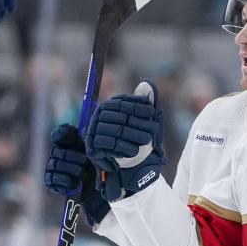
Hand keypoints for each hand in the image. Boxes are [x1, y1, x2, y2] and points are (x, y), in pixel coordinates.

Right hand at [44, 124, 109, 225]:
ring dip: (72, 170)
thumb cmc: (95, 166)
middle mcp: (56, 154)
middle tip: (84, 161)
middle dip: (73, 157)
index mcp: (67, 144)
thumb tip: (84, 129)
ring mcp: (52, 168)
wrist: (96, 189)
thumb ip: (89, 140)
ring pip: (56, 166)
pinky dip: (67, 182)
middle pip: (59, 152)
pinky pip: (54, 180)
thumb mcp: (95, 152)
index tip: (73, 134)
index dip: (63, 133)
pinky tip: (75, 183)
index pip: (59, 134)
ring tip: (82, 174)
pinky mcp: (51, 182)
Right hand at [85, 81, 165, 201]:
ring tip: (147, 141)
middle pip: (119, 118)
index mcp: (107, 107)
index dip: (137, 106)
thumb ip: (143, 102)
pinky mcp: (92, 149)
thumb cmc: (133, 136)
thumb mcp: (139, 118)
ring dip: (133, 137)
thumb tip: (147, 84)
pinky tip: (135, 151)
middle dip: (138, 124)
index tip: (151, 111)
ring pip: (116, 133)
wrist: (122, 161)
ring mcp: (93, 133)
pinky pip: (109, 147)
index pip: (121, 103)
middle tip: (154, 129)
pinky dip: (123, 149)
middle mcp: (97, 118)